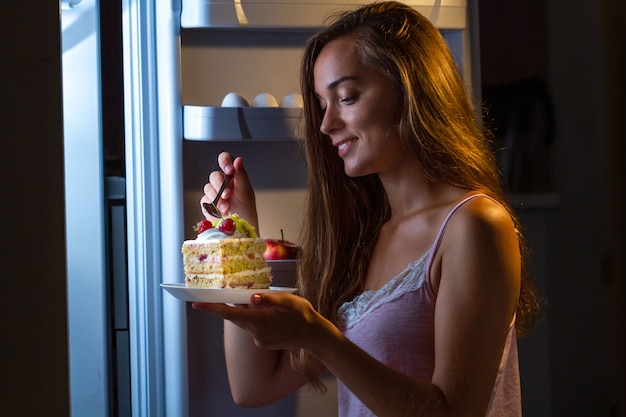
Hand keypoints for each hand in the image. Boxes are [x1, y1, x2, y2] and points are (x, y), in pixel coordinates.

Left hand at [192, 293, 327, 351]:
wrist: (315, 336)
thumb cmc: (303, 315)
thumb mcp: (289, 301)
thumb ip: (269, 300)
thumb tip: (252, 297)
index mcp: (260, 320)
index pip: (230, 314)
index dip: (212, 309)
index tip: (197, 305)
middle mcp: (256, 333)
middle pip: (235, 317)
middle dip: (227, 307)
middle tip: (221, 295)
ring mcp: (259, 340)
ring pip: (245, 322)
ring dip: (248, 312)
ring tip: (267, 306)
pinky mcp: (263, 343)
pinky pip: (253, 328)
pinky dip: (256, 320)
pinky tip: (272, 316)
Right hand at [201, 152, 258, 229]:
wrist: (240, 228)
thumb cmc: (246, 210)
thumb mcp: (246, 191)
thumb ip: (241, 175)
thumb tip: (238, 160)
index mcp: (234, 176)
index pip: (225, 160)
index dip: (224, 161)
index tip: (228, 170)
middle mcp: (223, 183)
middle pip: (214, 175)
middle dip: (220, 184)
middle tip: (227, 194)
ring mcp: (214, 193)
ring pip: (208, 187)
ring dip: (217, 198)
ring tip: (226, 207)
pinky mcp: (207, 204)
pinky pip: (204, 200)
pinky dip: (212, 205)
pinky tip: (221, 211)